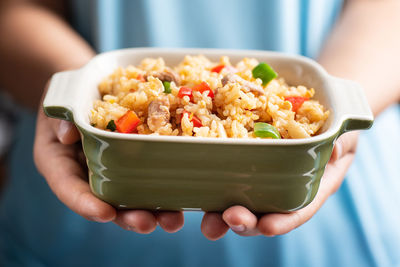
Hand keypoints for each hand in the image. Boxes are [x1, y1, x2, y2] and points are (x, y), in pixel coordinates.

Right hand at [33, 83, 183, 233]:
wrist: (91, 88)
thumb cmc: (70, 94)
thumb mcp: (58, 99)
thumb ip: (60, 117)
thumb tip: (69, 134)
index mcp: (61, 163)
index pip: (69, 188)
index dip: (86, 204)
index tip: (105, 214)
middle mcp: (88, 173)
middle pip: (105, 202)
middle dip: (127, 217)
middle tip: (147, 224)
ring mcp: (114, 169)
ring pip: (132, 197)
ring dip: (154, 211)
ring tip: (174, 220)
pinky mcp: (137, 160)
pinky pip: (151, 175)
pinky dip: (167, 187)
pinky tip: (186, 195)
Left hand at [200, 132, 358, 239]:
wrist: (313, 110)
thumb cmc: (331, 125)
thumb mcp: (343, 132)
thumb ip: (340, 142)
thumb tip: (333, 150)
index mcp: (308, 185)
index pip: (297, 208)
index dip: (283, 220)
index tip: (268, 227)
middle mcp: (280, 186)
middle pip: (262, 212)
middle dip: (244, 221)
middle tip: (227, 219)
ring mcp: (258, 176)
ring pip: (238, 200)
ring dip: (219, 212)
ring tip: (206, 217)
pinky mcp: (239, 160)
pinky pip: (223, 173)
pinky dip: (209, 181)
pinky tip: (193, 187)